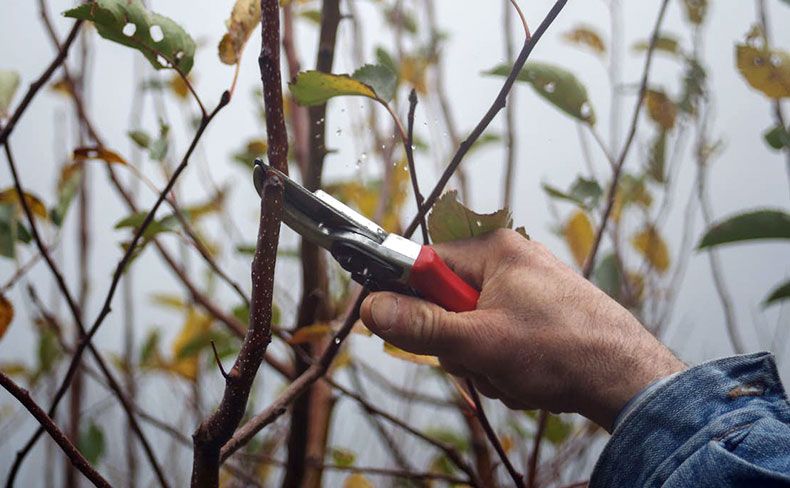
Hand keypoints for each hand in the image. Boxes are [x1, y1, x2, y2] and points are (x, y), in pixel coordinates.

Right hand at [360, 229, 685, 430]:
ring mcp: (526, 291)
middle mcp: (510, 263)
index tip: (406, 327)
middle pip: (447, 302)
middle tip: (482, 358)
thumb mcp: (481, 342)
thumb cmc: (563, 350)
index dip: (411, 299)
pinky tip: (529, 376)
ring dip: (483, 361)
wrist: (628, 379)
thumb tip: (373, 308)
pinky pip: (498, 340)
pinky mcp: (539, 316)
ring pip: (472, 329)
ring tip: (513, 371)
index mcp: (494, 251)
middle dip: (458, 343)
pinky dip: (505, 365)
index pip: (425, 264)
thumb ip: (422, 326)